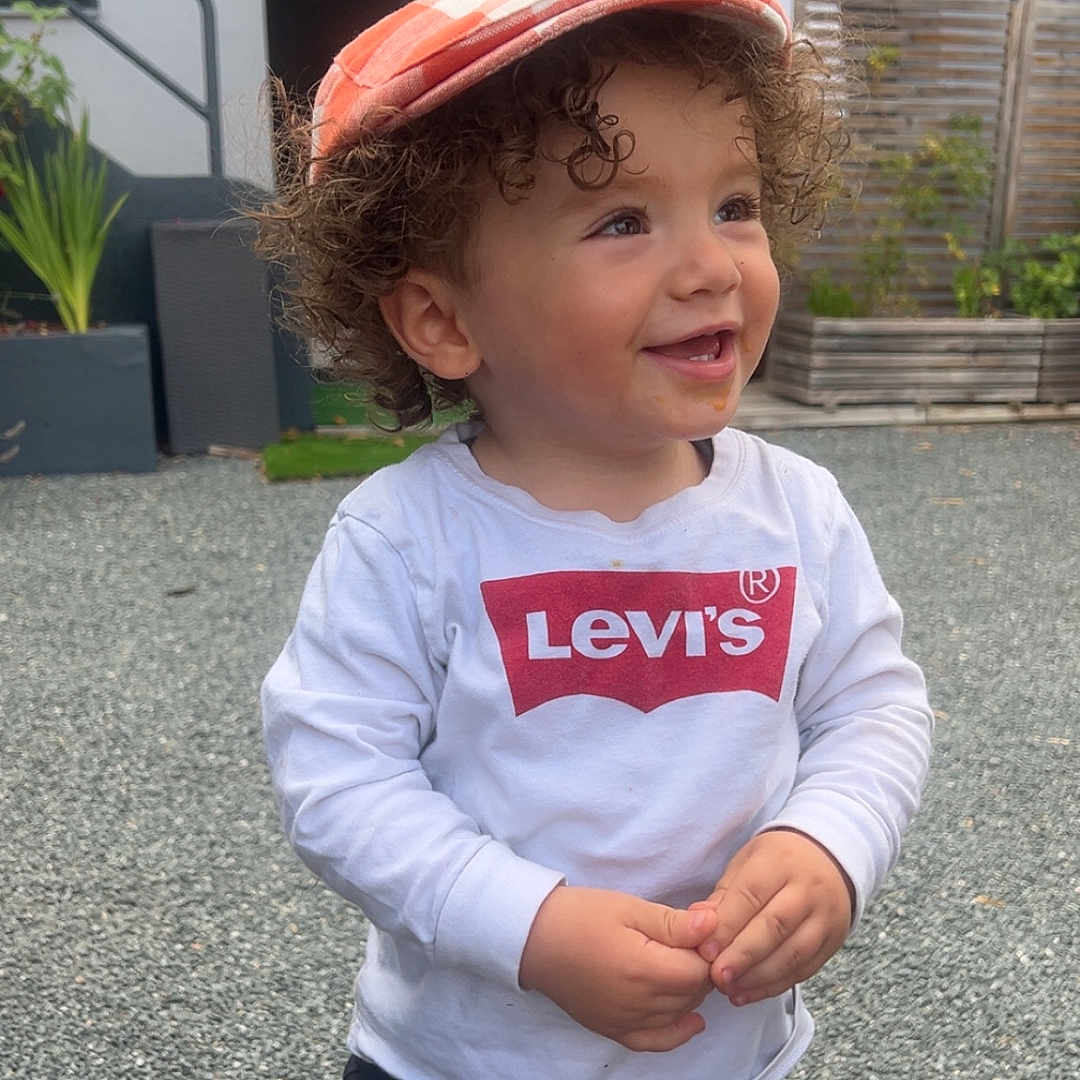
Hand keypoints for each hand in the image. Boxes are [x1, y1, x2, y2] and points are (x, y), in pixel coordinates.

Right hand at [519, 886, 717, 1051]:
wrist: (533, 938)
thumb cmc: (580, 915)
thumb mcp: (628, 907)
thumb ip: (673, 922)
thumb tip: (713, 925)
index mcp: (643, 969)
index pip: (699, 971)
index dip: (705, 950)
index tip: (697, 931)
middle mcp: (638, 1004)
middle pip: (692, 994)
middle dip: (700, 969)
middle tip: (689, 943)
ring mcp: (625, 1021)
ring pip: (679, 1015)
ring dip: (689, 993)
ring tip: (681, 964)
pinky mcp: (613, 1029)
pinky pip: (655, 1042)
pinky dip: (677, 1033)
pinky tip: (692, 1021)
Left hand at [690, 828, 853, 1005]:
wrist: (828, 860)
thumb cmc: (777, 861)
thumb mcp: (748, 861)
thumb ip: (724, 894)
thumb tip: (698, 922)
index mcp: (780, 861)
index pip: (751, 895)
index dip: (728, 925)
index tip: (705, 950)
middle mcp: (807, 889)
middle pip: (774, 926)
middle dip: (743, 955)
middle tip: (716, 976)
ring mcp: (825, 917)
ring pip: (793, 953)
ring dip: (758, 976)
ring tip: (730, 990)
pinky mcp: (832, 942)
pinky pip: (805, 969)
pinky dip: (776, 984)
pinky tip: (750, 993)